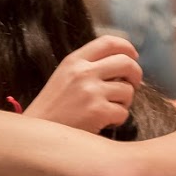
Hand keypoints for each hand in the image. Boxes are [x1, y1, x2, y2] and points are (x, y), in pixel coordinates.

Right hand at [23, 35, 140, 132]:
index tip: (133, 56)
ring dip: (125, 101)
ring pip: (127, 90)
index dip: (126, 47)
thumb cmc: (54, 107)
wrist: (39, 133)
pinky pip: (123, 112)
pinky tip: (105, 121)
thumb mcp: (64, 76)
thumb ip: (88, 66)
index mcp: (74, 61)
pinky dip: (118, 119)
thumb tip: (124, 65)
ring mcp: (91, 91)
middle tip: (133, 84)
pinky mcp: (97, 111)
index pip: (108, 42)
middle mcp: (83, 72)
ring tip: (111, 108)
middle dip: (135, 74)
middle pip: (126, 62)